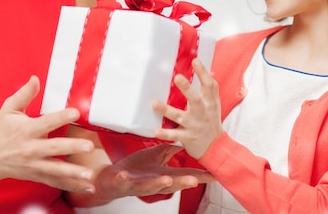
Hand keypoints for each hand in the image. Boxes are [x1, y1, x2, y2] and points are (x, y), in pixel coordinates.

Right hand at [0, 76, 95, 193]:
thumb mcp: (9, 109)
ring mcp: (34, 164)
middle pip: (54, 148)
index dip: (61, 117)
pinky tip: (87, 187)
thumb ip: (25, 94)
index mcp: (26, 130)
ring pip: (55, 170)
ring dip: (73, 173)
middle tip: (89, 146)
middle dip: (72, 147)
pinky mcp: (36, 175)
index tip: (76, 113)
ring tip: (89, 175)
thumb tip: (36, 78)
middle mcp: (31, 149)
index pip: (46, 123)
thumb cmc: (0, 131)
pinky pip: (56, 182)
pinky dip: (72, 186)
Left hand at [94, 144, 213, 198]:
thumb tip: (187, 140)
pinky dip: (123, 179)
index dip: (200, 176)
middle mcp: (154, 182)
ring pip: (150, 186)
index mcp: (164, 175)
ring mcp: (138, 185)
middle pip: (171, 184)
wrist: (113, 178)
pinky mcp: (122, 184)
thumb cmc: (137, 168)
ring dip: (159, 184)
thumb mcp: (157, 155)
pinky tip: (124, 175)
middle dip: (183, 182)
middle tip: (195, 181)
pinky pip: (123, 182)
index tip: (214, 175)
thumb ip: (172, 150)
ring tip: (167, 179)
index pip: (185, 175)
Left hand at [152, 59, 222, 158]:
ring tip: (154, 103)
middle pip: (195, 99)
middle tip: (178, 77)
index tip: (195, 61)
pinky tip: (156, 131)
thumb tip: (211, 71)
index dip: (203, 73)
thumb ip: (211, 91)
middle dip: (187, 89)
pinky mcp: (188, 137)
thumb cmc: (212, 122)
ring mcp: (194, 125)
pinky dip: (165, 134)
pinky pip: (175, 135)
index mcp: (210, 103)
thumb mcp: (215, 105)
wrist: (216, 148)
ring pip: (179, 116)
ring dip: (167, 110)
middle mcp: (202, 113)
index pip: (210, 86)